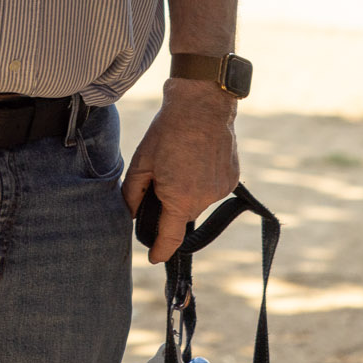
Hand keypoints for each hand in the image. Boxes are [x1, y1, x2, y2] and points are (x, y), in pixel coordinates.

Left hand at [122, 79, 239, 263]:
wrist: (202, 105)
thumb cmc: (167, 131)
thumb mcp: (141, 162)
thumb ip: (133, 193)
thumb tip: (130, 213)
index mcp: (180, 199)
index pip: (170, 238)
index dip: (160, 250)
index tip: (153, 257)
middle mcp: (204, 199)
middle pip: (182, 214)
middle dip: (170, 205)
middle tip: (160, 178)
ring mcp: (221, 190)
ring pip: (198, 201)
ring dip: (187, 191)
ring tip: (180, 161)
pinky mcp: (232, 179)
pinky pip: (212, 188)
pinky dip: (202, 181)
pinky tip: (196, 159)